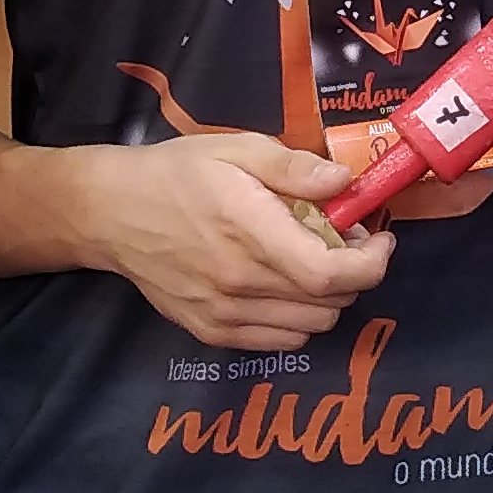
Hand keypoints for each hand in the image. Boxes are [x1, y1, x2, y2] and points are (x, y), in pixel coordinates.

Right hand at [76, 132, 392, 350]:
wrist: (112, 213)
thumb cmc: (177, 174)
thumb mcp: (237, 149)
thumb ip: (294, 167)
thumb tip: (345, 182)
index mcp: (249, 232)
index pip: (329, 274)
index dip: (371, 264)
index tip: (380, 239)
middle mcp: (238, 283)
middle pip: (330, 302)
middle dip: (355, 272)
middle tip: (346, 239)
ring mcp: (223, 314)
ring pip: (311, 326)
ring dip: (329, 297)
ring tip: (314, 260)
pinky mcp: (210, 332)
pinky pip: (280, 342)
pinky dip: (299, 319)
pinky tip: (285, 286)